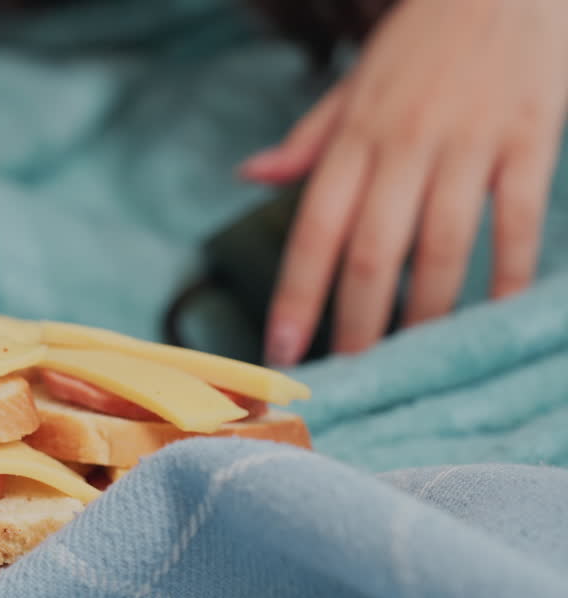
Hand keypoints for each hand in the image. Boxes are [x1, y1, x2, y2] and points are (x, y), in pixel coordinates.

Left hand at [241, 0, 567, 366]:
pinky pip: (517, 218)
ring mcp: (468, 142)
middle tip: (352, 376)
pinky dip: (508, 271)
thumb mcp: (354, 82)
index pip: (314, 229)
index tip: (280, 350)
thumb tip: (249, 176)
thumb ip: (308, 140)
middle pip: (373, 253)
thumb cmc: (424, 38)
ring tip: (413, 359)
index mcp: (354, 136)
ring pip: (442, 246)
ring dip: (426, 313)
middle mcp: (404, 144)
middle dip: (357, 324)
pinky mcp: (530, 137)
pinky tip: (495, 314)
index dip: (296, 295)